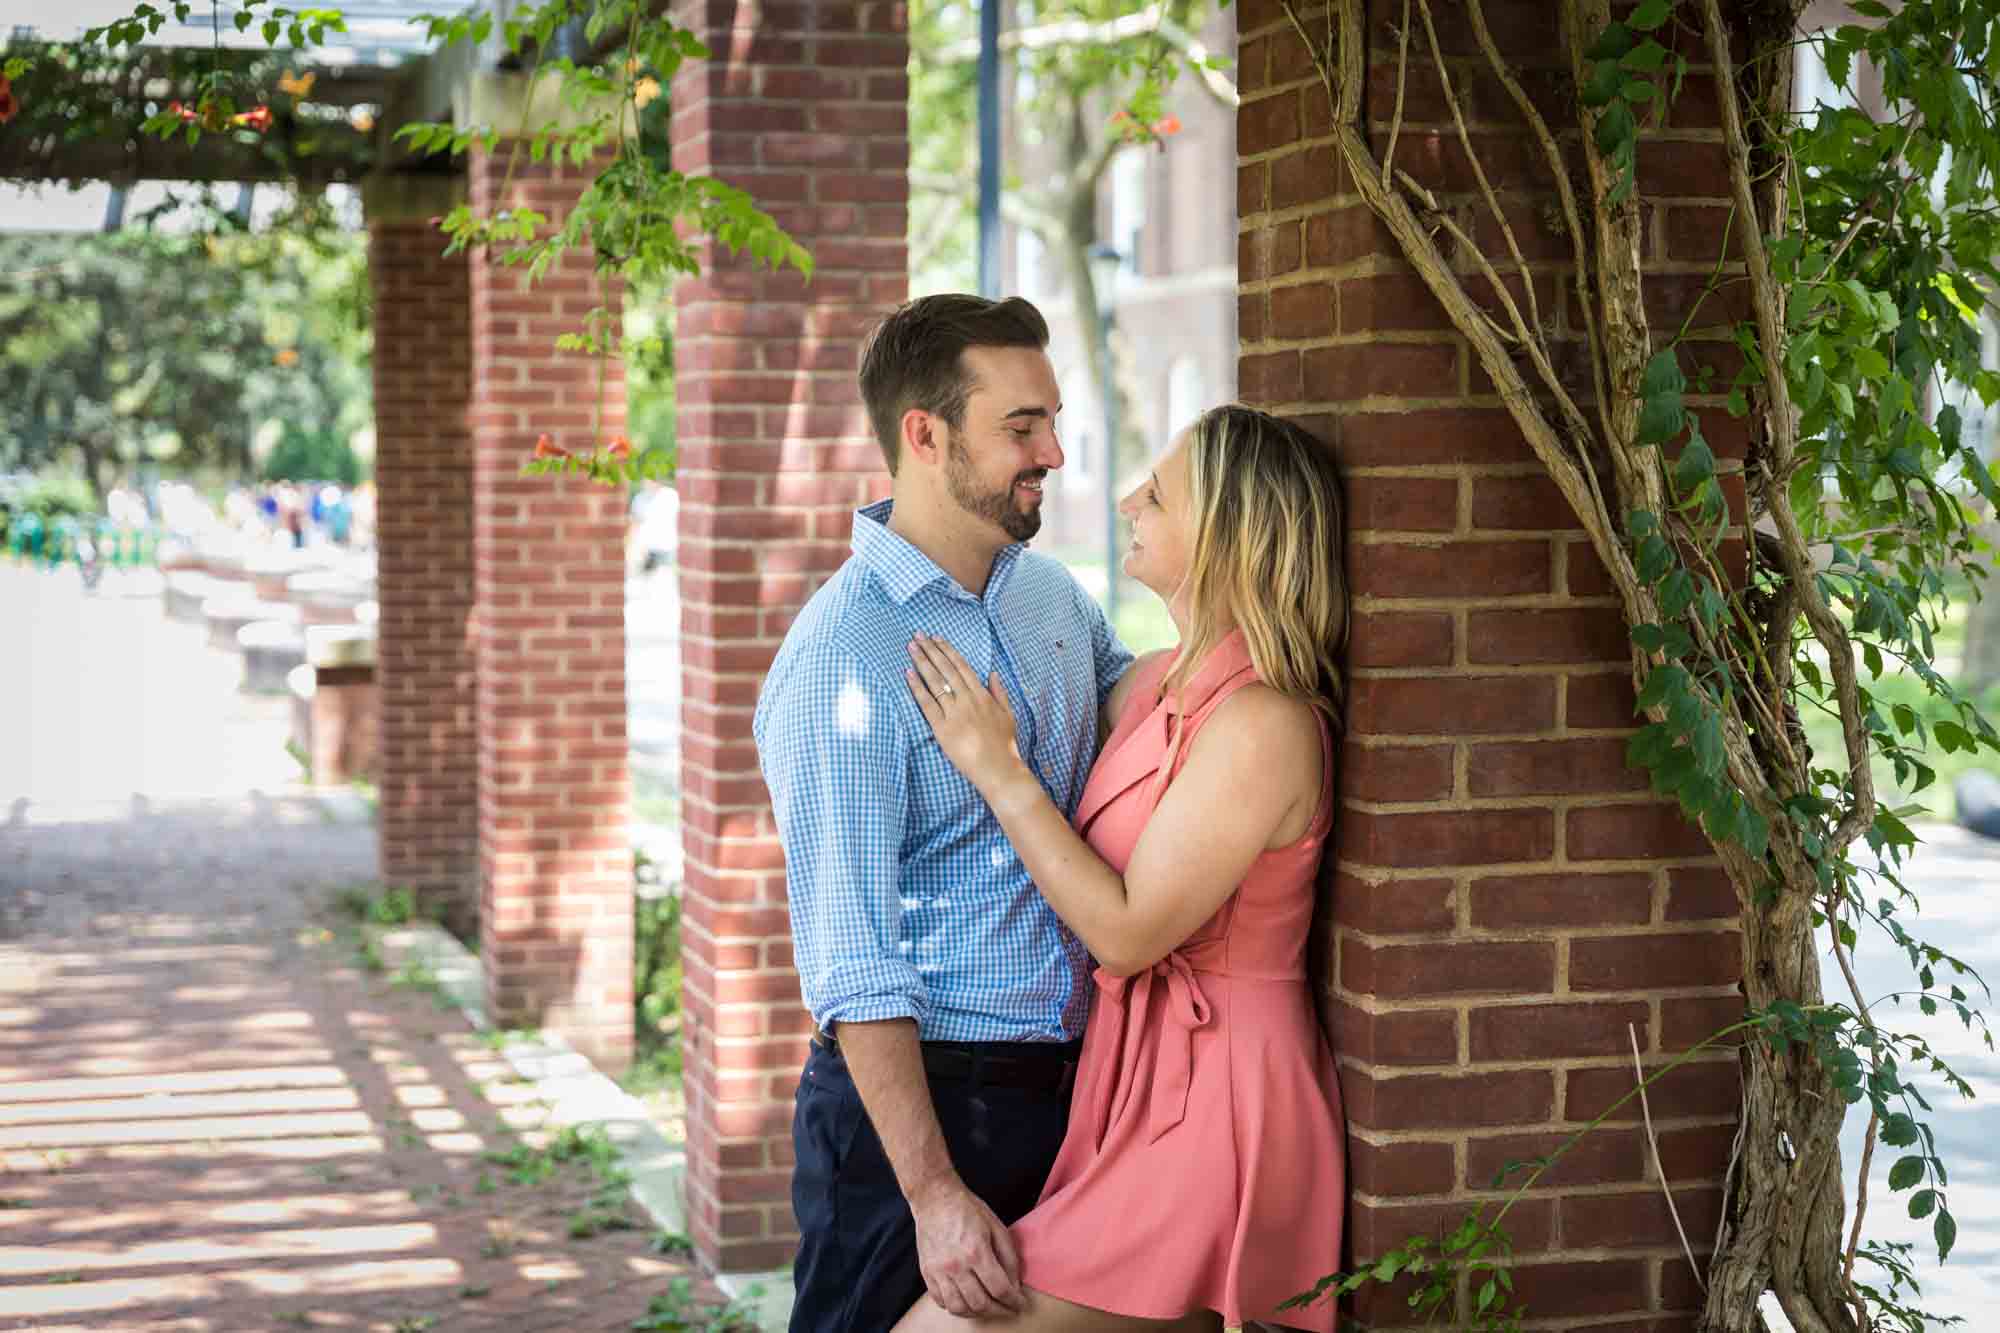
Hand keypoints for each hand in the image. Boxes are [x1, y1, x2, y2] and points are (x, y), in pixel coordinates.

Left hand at [906, 635, 1025, 794]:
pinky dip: (917, 687)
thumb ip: (999, 692)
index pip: (961, 667)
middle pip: (945, 669)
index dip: (948, 651)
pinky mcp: (942, 728)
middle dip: (931, 650)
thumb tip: (993, 673)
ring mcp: (954, 713)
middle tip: (918, 635)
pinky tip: (908, 673)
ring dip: (922, 662)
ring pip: (935, 682)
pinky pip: (926, 704)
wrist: (997, 768)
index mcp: (982, 695)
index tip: (937, 638)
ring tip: (911, 647)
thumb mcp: (1007, 714)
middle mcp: (967, 700)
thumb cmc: (1004, 744)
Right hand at [908, 1176, 1024, 1316]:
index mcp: (976, 1251)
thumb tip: (1014, 1284)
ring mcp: (938, 1270)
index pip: (999, 1289)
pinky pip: (940, 1301)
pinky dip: (955, 1307)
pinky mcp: (926, 1272)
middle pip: (980, 1303)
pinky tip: (965, 1301)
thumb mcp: (996, 1227)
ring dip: (976, 1313)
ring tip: (987, 1308)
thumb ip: (1009, 1257)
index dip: (1014, 1301)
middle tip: (1007, 1309)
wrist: (935, 1198)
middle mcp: (956, 1265)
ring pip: (958, 1308)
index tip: (1020, 1304)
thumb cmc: (968, 1210)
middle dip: (998, 1311)